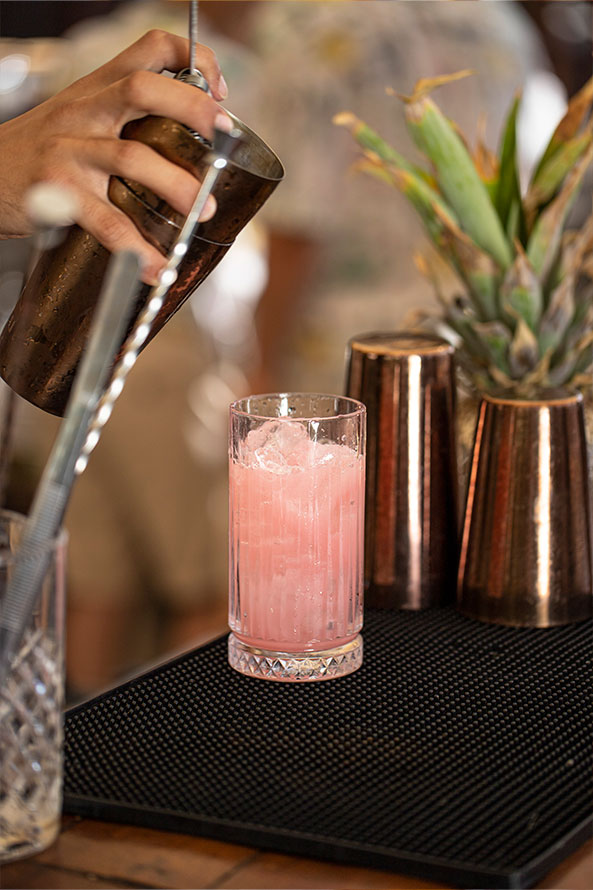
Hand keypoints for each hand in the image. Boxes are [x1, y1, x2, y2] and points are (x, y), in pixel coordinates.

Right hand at [0, 30, 230, 282]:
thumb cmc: (42, 152)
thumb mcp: (81, 117)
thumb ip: (127, 120)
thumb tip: (192, 149)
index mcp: (98, 88)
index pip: (150, 50)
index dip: (193, 59)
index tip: (220, 90)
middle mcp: (85, 111)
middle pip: (143, 89)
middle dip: (192, 109)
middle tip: (224, 138)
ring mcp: (69, 150)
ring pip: (131, 157)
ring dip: (175, 185)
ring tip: (201, 211)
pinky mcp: (56, 193)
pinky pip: (104, 221)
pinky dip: (135, 248)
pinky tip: (153, 265)